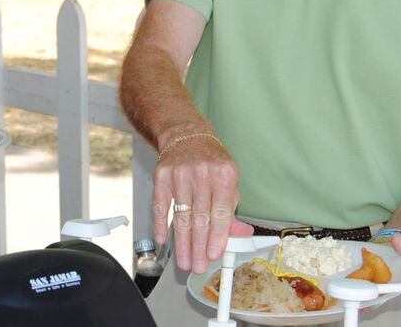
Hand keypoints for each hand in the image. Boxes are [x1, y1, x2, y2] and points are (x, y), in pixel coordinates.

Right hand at [153, 135, 239, 273]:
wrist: (186, 135)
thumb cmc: (211, 161)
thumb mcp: (228, 180)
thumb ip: (231, 208)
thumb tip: (240, 234)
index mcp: (224, 174)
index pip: (221, 212)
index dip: (217, 236)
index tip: (214, 255)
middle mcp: (202, 172)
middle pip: (200, 217)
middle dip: (199, 246)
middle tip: (198, 266)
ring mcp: (179, 173)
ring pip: (181, 215)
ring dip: (182, 242)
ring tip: (184, 261)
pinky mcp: (161, 176)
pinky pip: (160, 205)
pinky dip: (161, 224)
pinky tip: (162, 240)